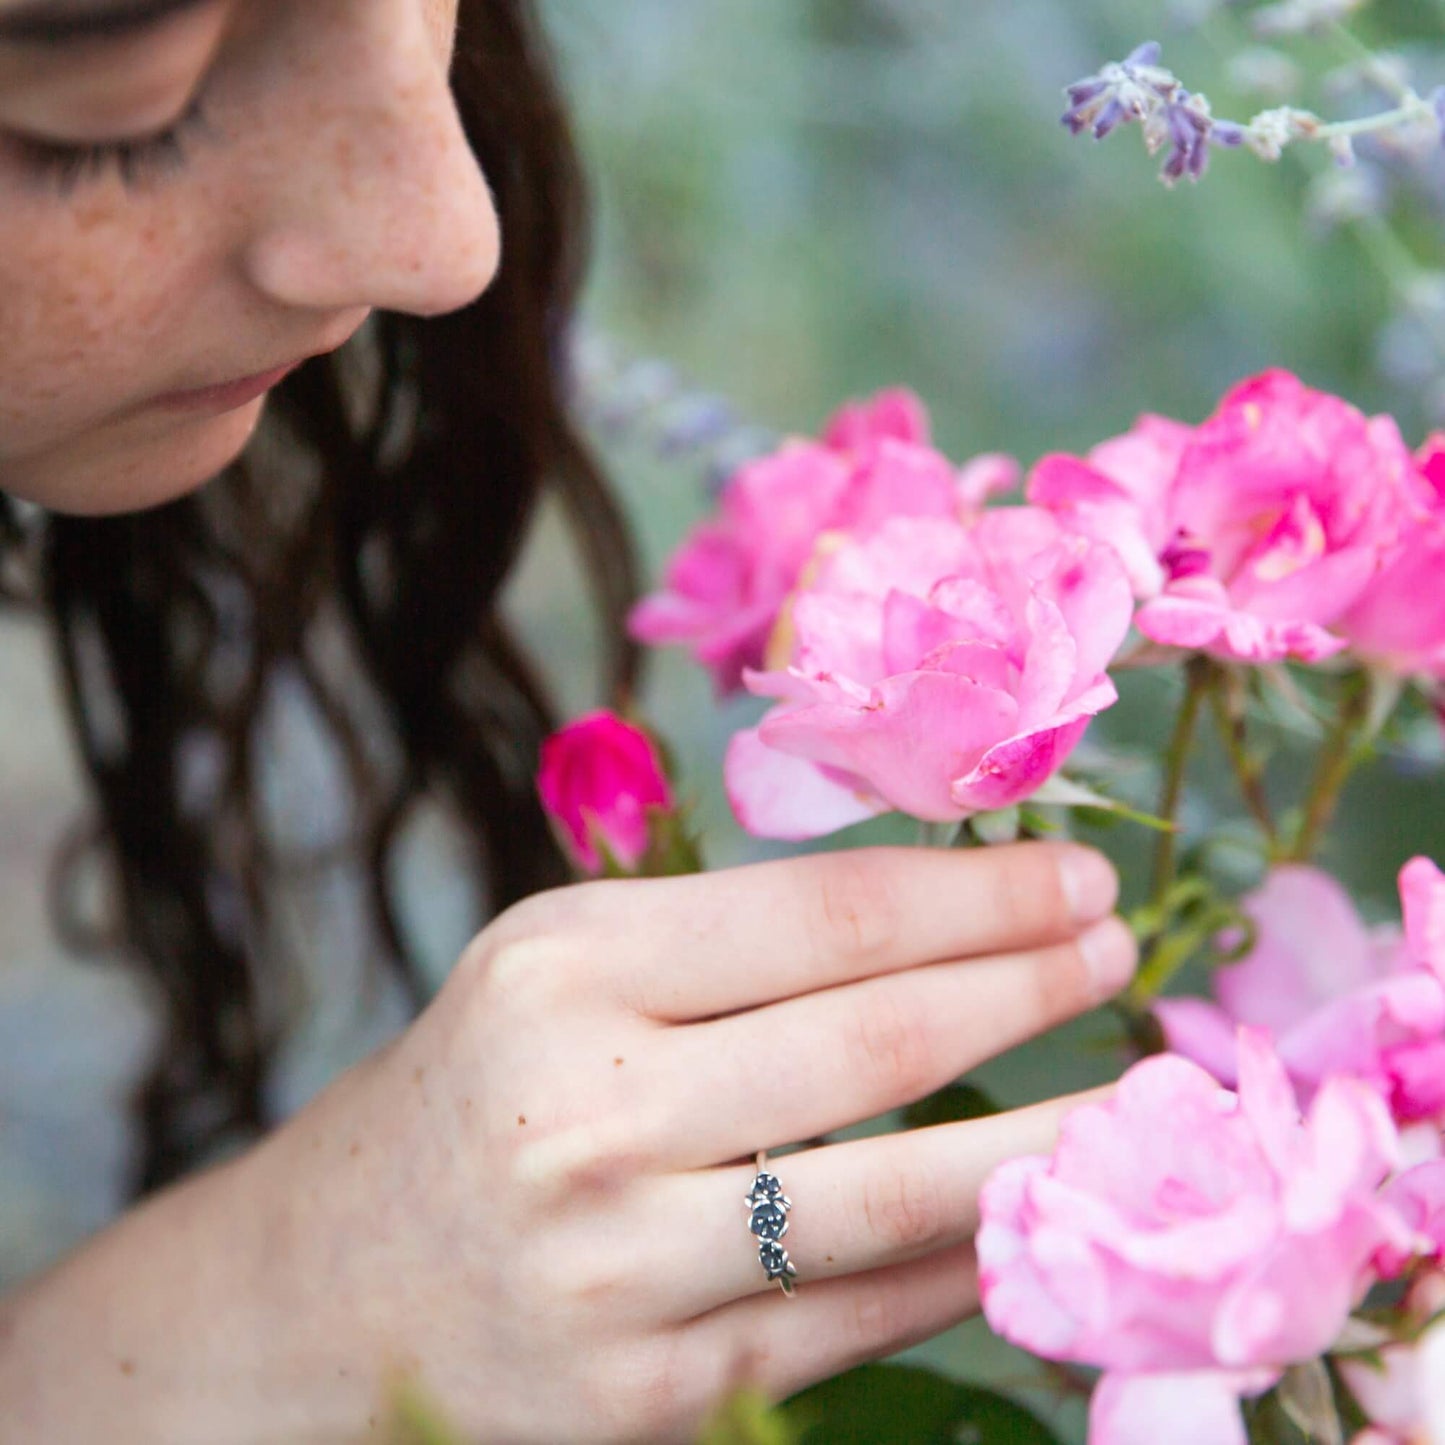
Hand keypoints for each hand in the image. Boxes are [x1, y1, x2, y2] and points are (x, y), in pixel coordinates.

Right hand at [246, 842, 1132, 1441]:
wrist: (339, 1279)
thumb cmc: (486, 1084)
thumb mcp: (569, 964)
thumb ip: (733, 939)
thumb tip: (954, 919)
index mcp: (566, 970)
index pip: (826, 917)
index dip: (978, 896)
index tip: (1077, 876)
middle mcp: (587, 1113)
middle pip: (873, 1041)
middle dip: (1030, 988)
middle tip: (1125, 952)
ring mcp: (618, 1273)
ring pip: (890, 1197)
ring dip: (1044, 1141)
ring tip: (1140, 1094)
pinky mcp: (649, 1400)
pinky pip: (856, 1318)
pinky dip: (966, 1257)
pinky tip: (1038, 1209)